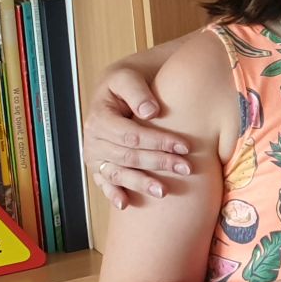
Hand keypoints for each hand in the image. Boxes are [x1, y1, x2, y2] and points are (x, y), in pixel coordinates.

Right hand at [83, 65, 190, 208]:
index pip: (131, 135)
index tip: (185, 146)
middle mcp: (94, 139)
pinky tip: (125, 204)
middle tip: (186, 168)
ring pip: (118, 173)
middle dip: (158, 163)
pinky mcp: (99, 167)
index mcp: (100, 117)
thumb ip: (137, 92)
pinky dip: (113, 195)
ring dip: (140, 184)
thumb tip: (150, 111)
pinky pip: (104, 184)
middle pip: (128, 156)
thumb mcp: (128, 77)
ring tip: (163, 192)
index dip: (158, 141)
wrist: (118, 89)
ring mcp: (95, 156)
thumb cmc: (126, 82)